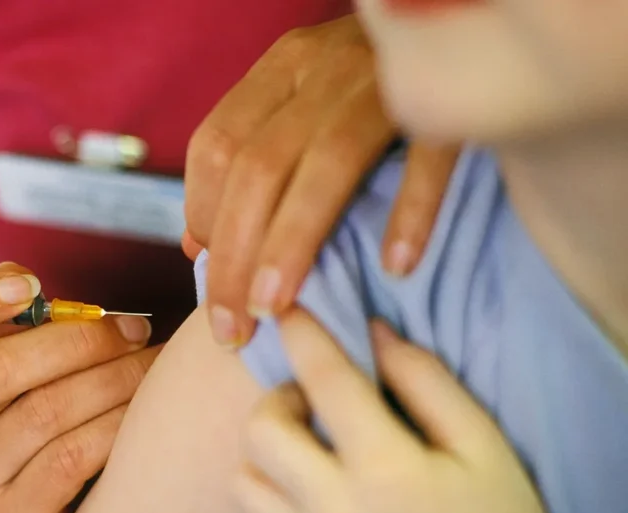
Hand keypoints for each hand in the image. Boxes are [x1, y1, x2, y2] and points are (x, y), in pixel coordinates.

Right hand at [0, 262, 155, 512]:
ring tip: (150, 364)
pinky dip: (115, 425)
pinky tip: (143, 411)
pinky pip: (71, 459)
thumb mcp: (3, 372)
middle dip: (78, 340)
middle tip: (133, 329)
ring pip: (45, 413)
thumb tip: (17, 276)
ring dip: (112, 379)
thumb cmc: (23, 425)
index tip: (28, 288)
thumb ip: (8, 324)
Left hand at [183, 14, 459, 346]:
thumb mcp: (301, 104)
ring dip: (293, 244)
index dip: (202, 218)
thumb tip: (198, 246)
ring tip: (276, 309)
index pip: (215, 146)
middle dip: (234, 256)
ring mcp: (385, 78)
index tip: (209, 280)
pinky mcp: (451, 95)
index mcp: (282, 69)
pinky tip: (396, 267)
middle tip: (231, 329)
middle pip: (258, 166)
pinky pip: (429, 155)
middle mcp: (323, 67)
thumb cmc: (368, 83)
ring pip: (324, 163)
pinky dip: (412, 210)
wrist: (466, 19)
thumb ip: (250, 162)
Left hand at [237, 312, 604, 512]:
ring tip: (305, 444)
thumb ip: (424, 380)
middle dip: (280, 398)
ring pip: (243, 478)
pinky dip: (266, 493)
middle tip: (313, 399)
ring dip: (266, 448)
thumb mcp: (481, 442)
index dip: (304, 334)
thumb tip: (369, 331)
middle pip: (262, 430)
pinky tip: (302, 486)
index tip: (291, 307)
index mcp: (387, 471)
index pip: (326, 382)